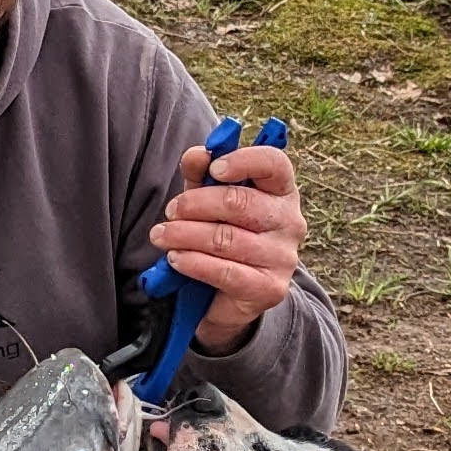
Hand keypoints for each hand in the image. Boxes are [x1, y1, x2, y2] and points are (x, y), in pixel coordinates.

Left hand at [149, 131, 306, 356]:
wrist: (229, 295)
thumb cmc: (222, 232)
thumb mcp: (208, 198)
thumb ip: (201, 173)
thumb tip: (197, 155)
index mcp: (281, 190)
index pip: (274, 163)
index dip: (243, 161)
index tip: (213, 168)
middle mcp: (290, 222)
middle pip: (240, 202)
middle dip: (195, 204)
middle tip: (170, 210)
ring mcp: (283, 257)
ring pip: (226, 239)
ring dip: (184, 235)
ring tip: (161, 235)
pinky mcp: (270, 289)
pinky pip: (225, 272)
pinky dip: (193, 263)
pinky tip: (175, 258)